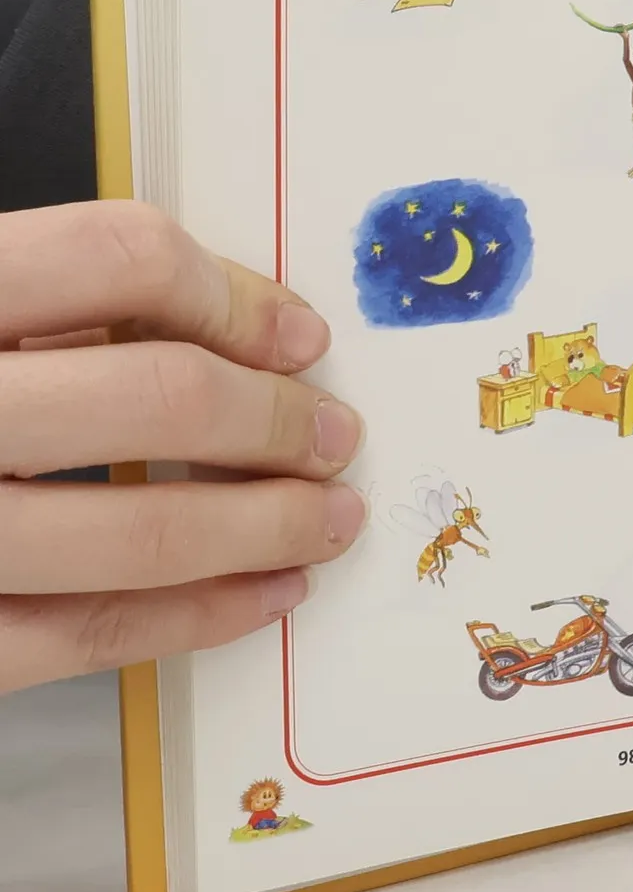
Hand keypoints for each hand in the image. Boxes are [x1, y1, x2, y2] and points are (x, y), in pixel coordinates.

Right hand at [0, 203, 366, 693]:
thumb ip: (38, 303)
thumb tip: (228, 323)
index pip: (116, 256)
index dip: (232, 292)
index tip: (297, 333)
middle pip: (158, 396)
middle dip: (277, 420)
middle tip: (334, 433)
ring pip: (142, 529)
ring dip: (268, 524)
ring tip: (327, 518)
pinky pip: (89, 635)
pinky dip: (200, 615)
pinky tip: (263, 594)